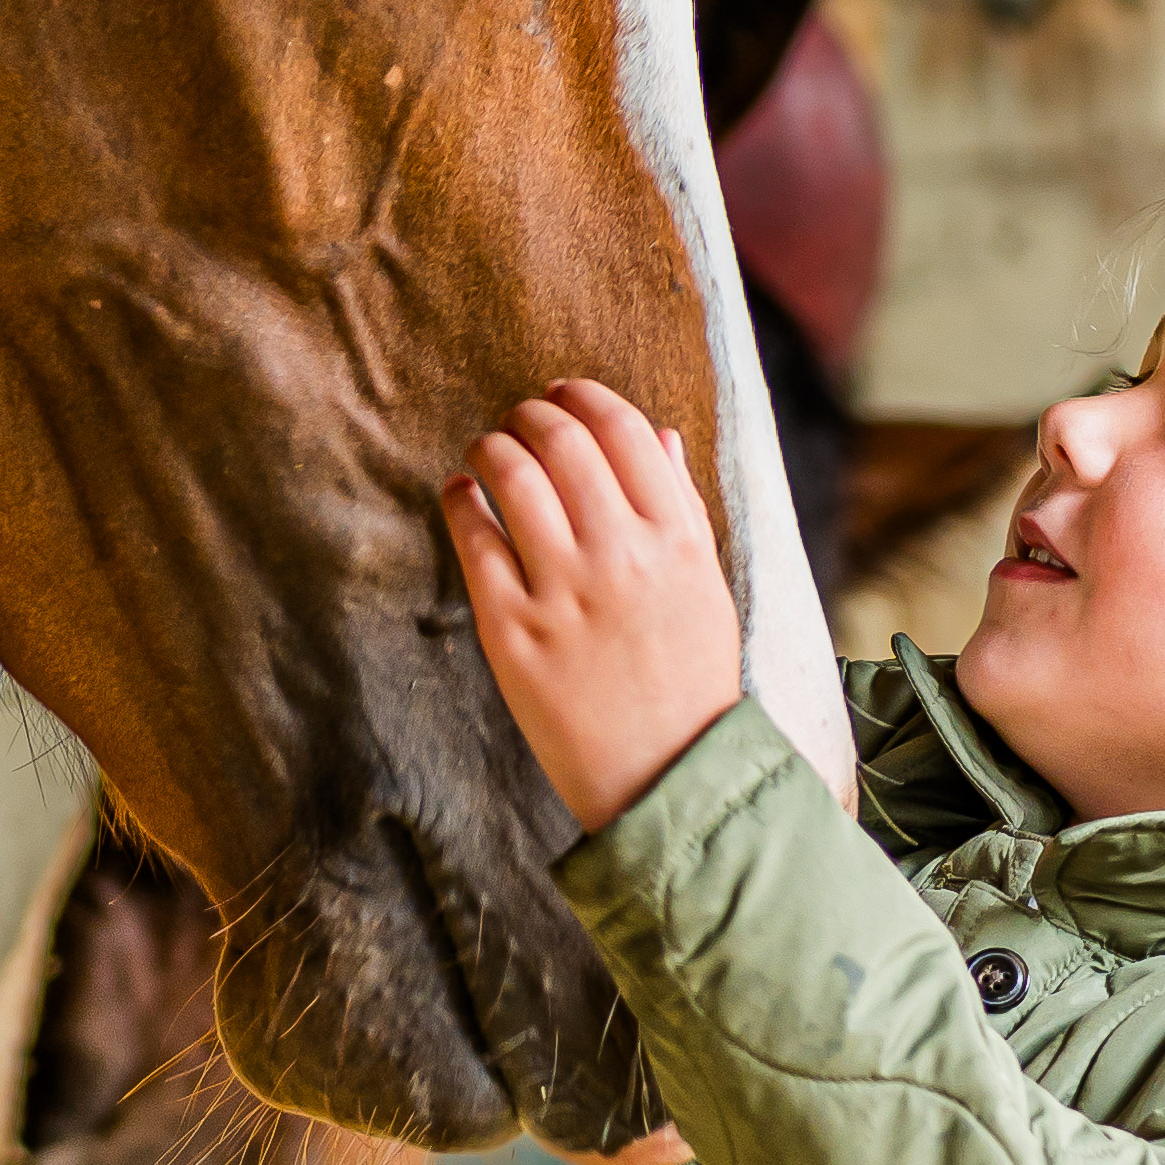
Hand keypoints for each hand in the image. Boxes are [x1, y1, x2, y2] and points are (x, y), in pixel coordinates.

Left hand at [446, 384, 746, 837]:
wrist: (663, 772)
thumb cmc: (687, 676)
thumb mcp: (704, 584)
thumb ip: (680, 505)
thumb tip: (655, 433)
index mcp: (676, 539)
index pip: (621, 430)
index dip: (581, 396)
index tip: (560, 393)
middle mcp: (621, 556)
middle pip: (561, 442)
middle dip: (530, 415)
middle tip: (517, 419)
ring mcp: (563, 593)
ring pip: (512, 478)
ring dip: (491, 447)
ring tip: (486, 451)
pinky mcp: (512, 631)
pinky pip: (474, 540)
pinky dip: (460, 501)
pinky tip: (460, 493)